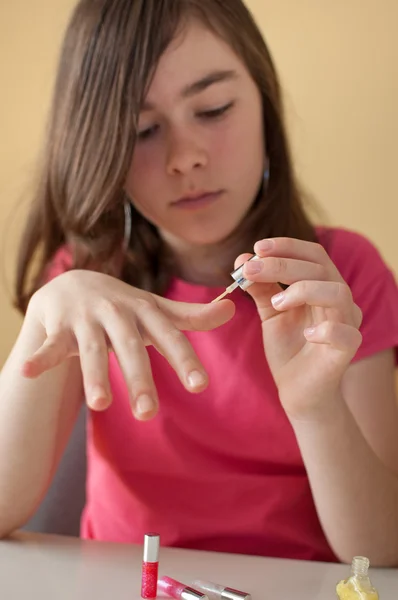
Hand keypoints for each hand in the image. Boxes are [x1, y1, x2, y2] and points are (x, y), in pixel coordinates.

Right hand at [23, 270, 234, 418]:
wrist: (76, 282)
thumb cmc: (124, 306)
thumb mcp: (156, 309)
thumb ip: (191, 316)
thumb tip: (232, 309)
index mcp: (144, 311)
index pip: (168, 337)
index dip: (184, 360)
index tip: (199, 386)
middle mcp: (117, 312)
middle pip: (130, 346)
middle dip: (139, 378)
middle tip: (148, 414)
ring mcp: (86, 318)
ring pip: (91, 348)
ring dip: (94, 374)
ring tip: (100, 404)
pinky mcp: (58, 327)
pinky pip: (48, 343)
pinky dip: (40, 356)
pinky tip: (28, 370)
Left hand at [237, 237, 361, 419]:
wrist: (296, 389)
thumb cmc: (287, 347)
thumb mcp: (270, 312)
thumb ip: (259, 286)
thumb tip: (243, 259)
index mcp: (322, 285)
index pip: (313, 254)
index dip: (287, 246)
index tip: (258, 247)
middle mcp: (338, 300)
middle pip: (320, 268)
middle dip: (282, 265)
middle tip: (250, 270)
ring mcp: (346, 324)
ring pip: (338, 293)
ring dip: (303, 290)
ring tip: (276, 303)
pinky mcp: (346, 351)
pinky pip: (346, 333)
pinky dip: (326, 329)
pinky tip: (305, 334)